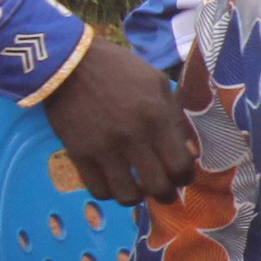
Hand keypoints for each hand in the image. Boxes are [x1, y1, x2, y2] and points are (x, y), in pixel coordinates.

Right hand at [39, 34, 198, 207]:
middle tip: (165, 189)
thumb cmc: (120, 69)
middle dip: (166, 193)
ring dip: (137, 197)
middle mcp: (132, 137)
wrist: (71, 62)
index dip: (186, 176)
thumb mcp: (158, 83)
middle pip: (158, 186)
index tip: (182, 175)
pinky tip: (115, 184)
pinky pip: (98, 189)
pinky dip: (110, 193)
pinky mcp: (78, 153)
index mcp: (157, 117)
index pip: (180, 165)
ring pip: (127, 195)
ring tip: (139, 190)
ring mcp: (104, 148)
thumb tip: (189, 151)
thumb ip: (176, 116)